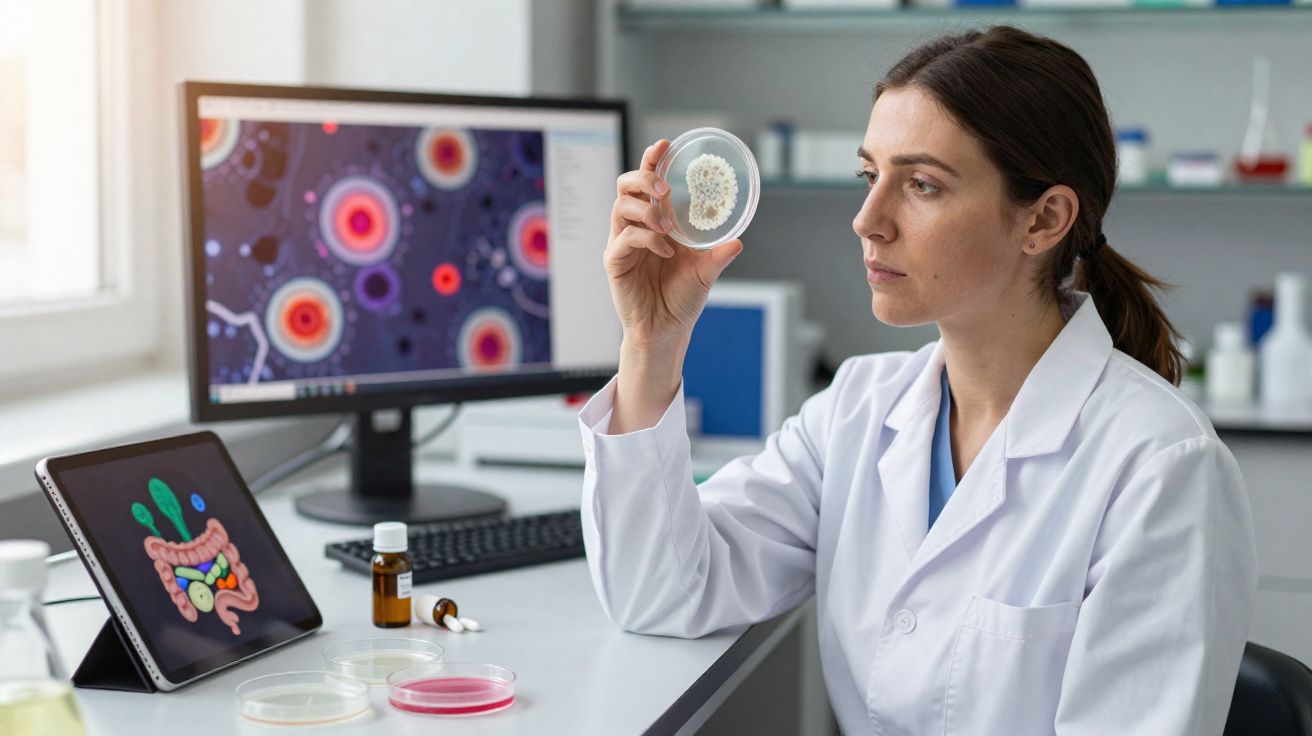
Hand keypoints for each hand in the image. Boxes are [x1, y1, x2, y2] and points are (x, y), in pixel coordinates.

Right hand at [604, 139, 743, 350]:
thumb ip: (718, 255)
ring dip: (648, 210)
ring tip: (669, 228)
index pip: (647, 182)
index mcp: (654, 221)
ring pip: (622, 206)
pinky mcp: (614, 261)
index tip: (665, 145)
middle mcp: (634, 226)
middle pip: (625, 185)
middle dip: (645, 178)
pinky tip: (666, 251)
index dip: (652, 160)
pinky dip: (647, 239)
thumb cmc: (681, 298)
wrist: (666, 330)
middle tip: (666, 190)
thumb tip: (738, 241)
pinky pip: (625, 238)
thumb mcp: (705, 272)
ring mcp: (622, 243)